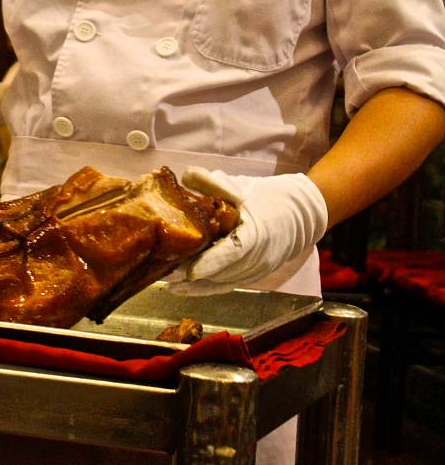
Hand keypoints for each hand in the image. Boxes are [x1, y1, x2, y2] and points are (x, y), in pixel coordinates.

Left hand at [168, 168, 327, 289]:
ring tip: (166, 279)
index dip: (211, 264)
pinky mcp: (251, 277)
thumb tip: (185, 175)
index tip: (190, 271)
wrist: (301, 214)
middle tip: (163, 270)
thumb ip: (213, 183)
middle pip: (222, 273)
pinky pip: (226, 287)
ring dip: (196, 285)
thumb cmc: (269, 198)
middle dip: (193, 274)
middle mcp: (257, 259)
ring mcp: (255, 272)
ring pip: (222, 284)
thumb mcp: (242, 187)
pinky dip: (204, 289)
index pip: (233, 253)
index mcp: (256, 235)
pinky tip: (182, 288)